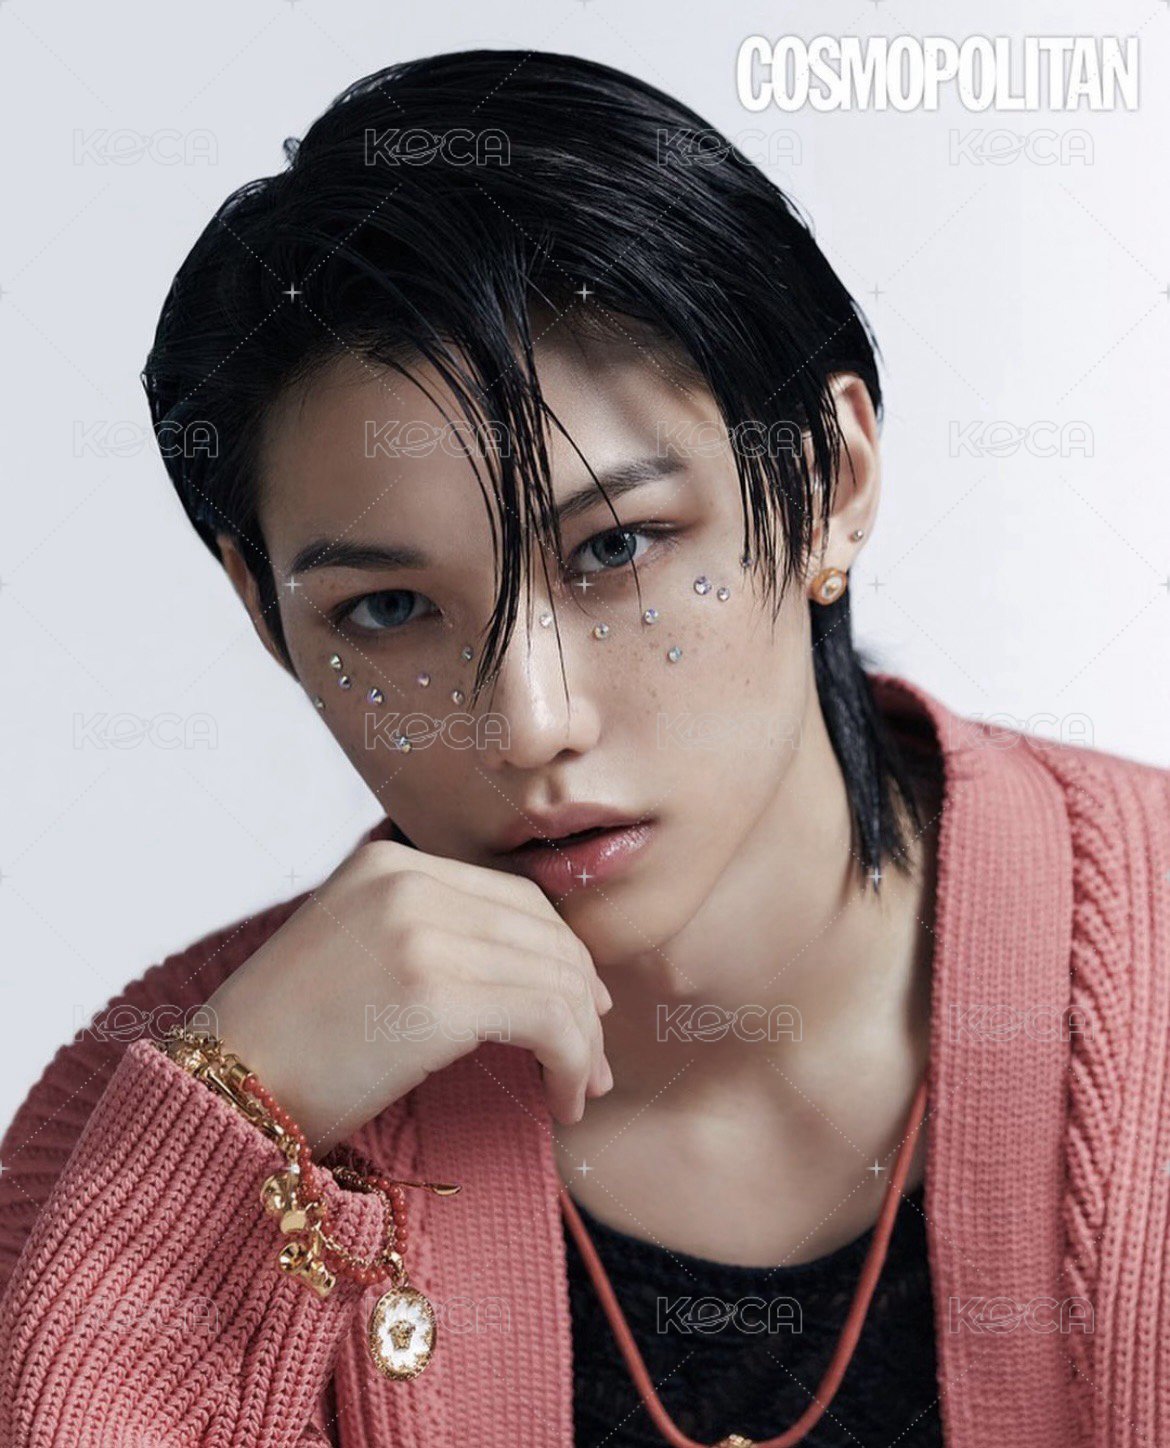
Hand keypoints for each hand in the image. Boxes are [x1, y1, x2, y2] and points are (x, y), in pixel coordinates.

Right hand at [203, 839, 613, 1156]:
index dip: (562, 952)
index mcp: (388, 864)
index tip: (584, 1005)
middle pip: (544, 933)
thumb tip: (525, 972)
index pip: (515, 897)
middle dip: (584, 998)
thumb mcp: (351, 952)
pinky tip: (564, 1100)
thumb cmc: (283, 1042)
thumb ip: (425, 934)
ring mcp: (421, 931)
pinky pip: (548, 1019)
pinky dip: (573, 1061)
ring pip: (557, 977)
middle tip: (594, 1061)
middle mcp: (408, 882)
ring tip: (580, 1089)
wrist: (216, 1087)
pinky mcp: (436, 992)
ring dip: (584, 1040)